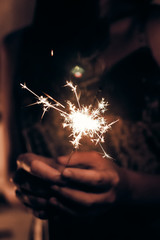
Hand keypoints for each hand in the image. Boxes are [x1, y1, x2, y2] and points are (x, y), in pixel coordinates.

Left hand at [14, 152, 129, 217]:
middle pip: (88, 198)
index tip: (64, 172)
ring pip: (82, 211)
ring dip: (65, 204)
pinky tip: (54, 205)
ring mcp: (101, 208)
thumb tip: (58, 160)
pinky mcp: (95, 214)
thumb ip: (78, 158)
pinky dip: (65, 212)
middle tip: (52, 184)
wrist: (119, 185)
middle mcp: (108, 196)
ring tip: (51, 197)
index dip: (79, 176)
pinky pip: (79, 216)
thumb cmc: (104, 167)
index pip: (95, 179)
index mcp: (110, 178)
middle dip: (68, 192)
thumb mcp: (95, 158)